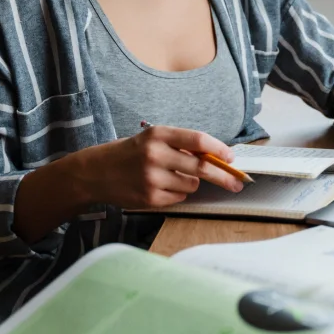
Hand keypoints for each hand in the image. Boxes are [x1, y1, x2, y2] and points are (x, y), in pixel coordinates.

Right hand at [73, 125, 243, 208]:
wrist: (95, 172)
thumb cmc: (130, 153)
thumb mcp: (152, 139)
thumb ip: (181, 145)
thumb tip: (217, 157)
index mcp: (158, 134)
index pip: (198, 140)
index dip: (219, 150)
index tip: (231, 158)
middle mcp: (155, 155)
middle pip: (202, 167)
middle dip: (223, 176)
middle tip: (237, 182)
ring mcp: (152, 178)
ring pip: (192, 185)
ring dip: (191, 183)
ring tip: (172, 177)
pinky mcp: (149, 198)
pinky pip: (179, 198)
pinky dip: (177, 194)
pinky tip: (160, 187)